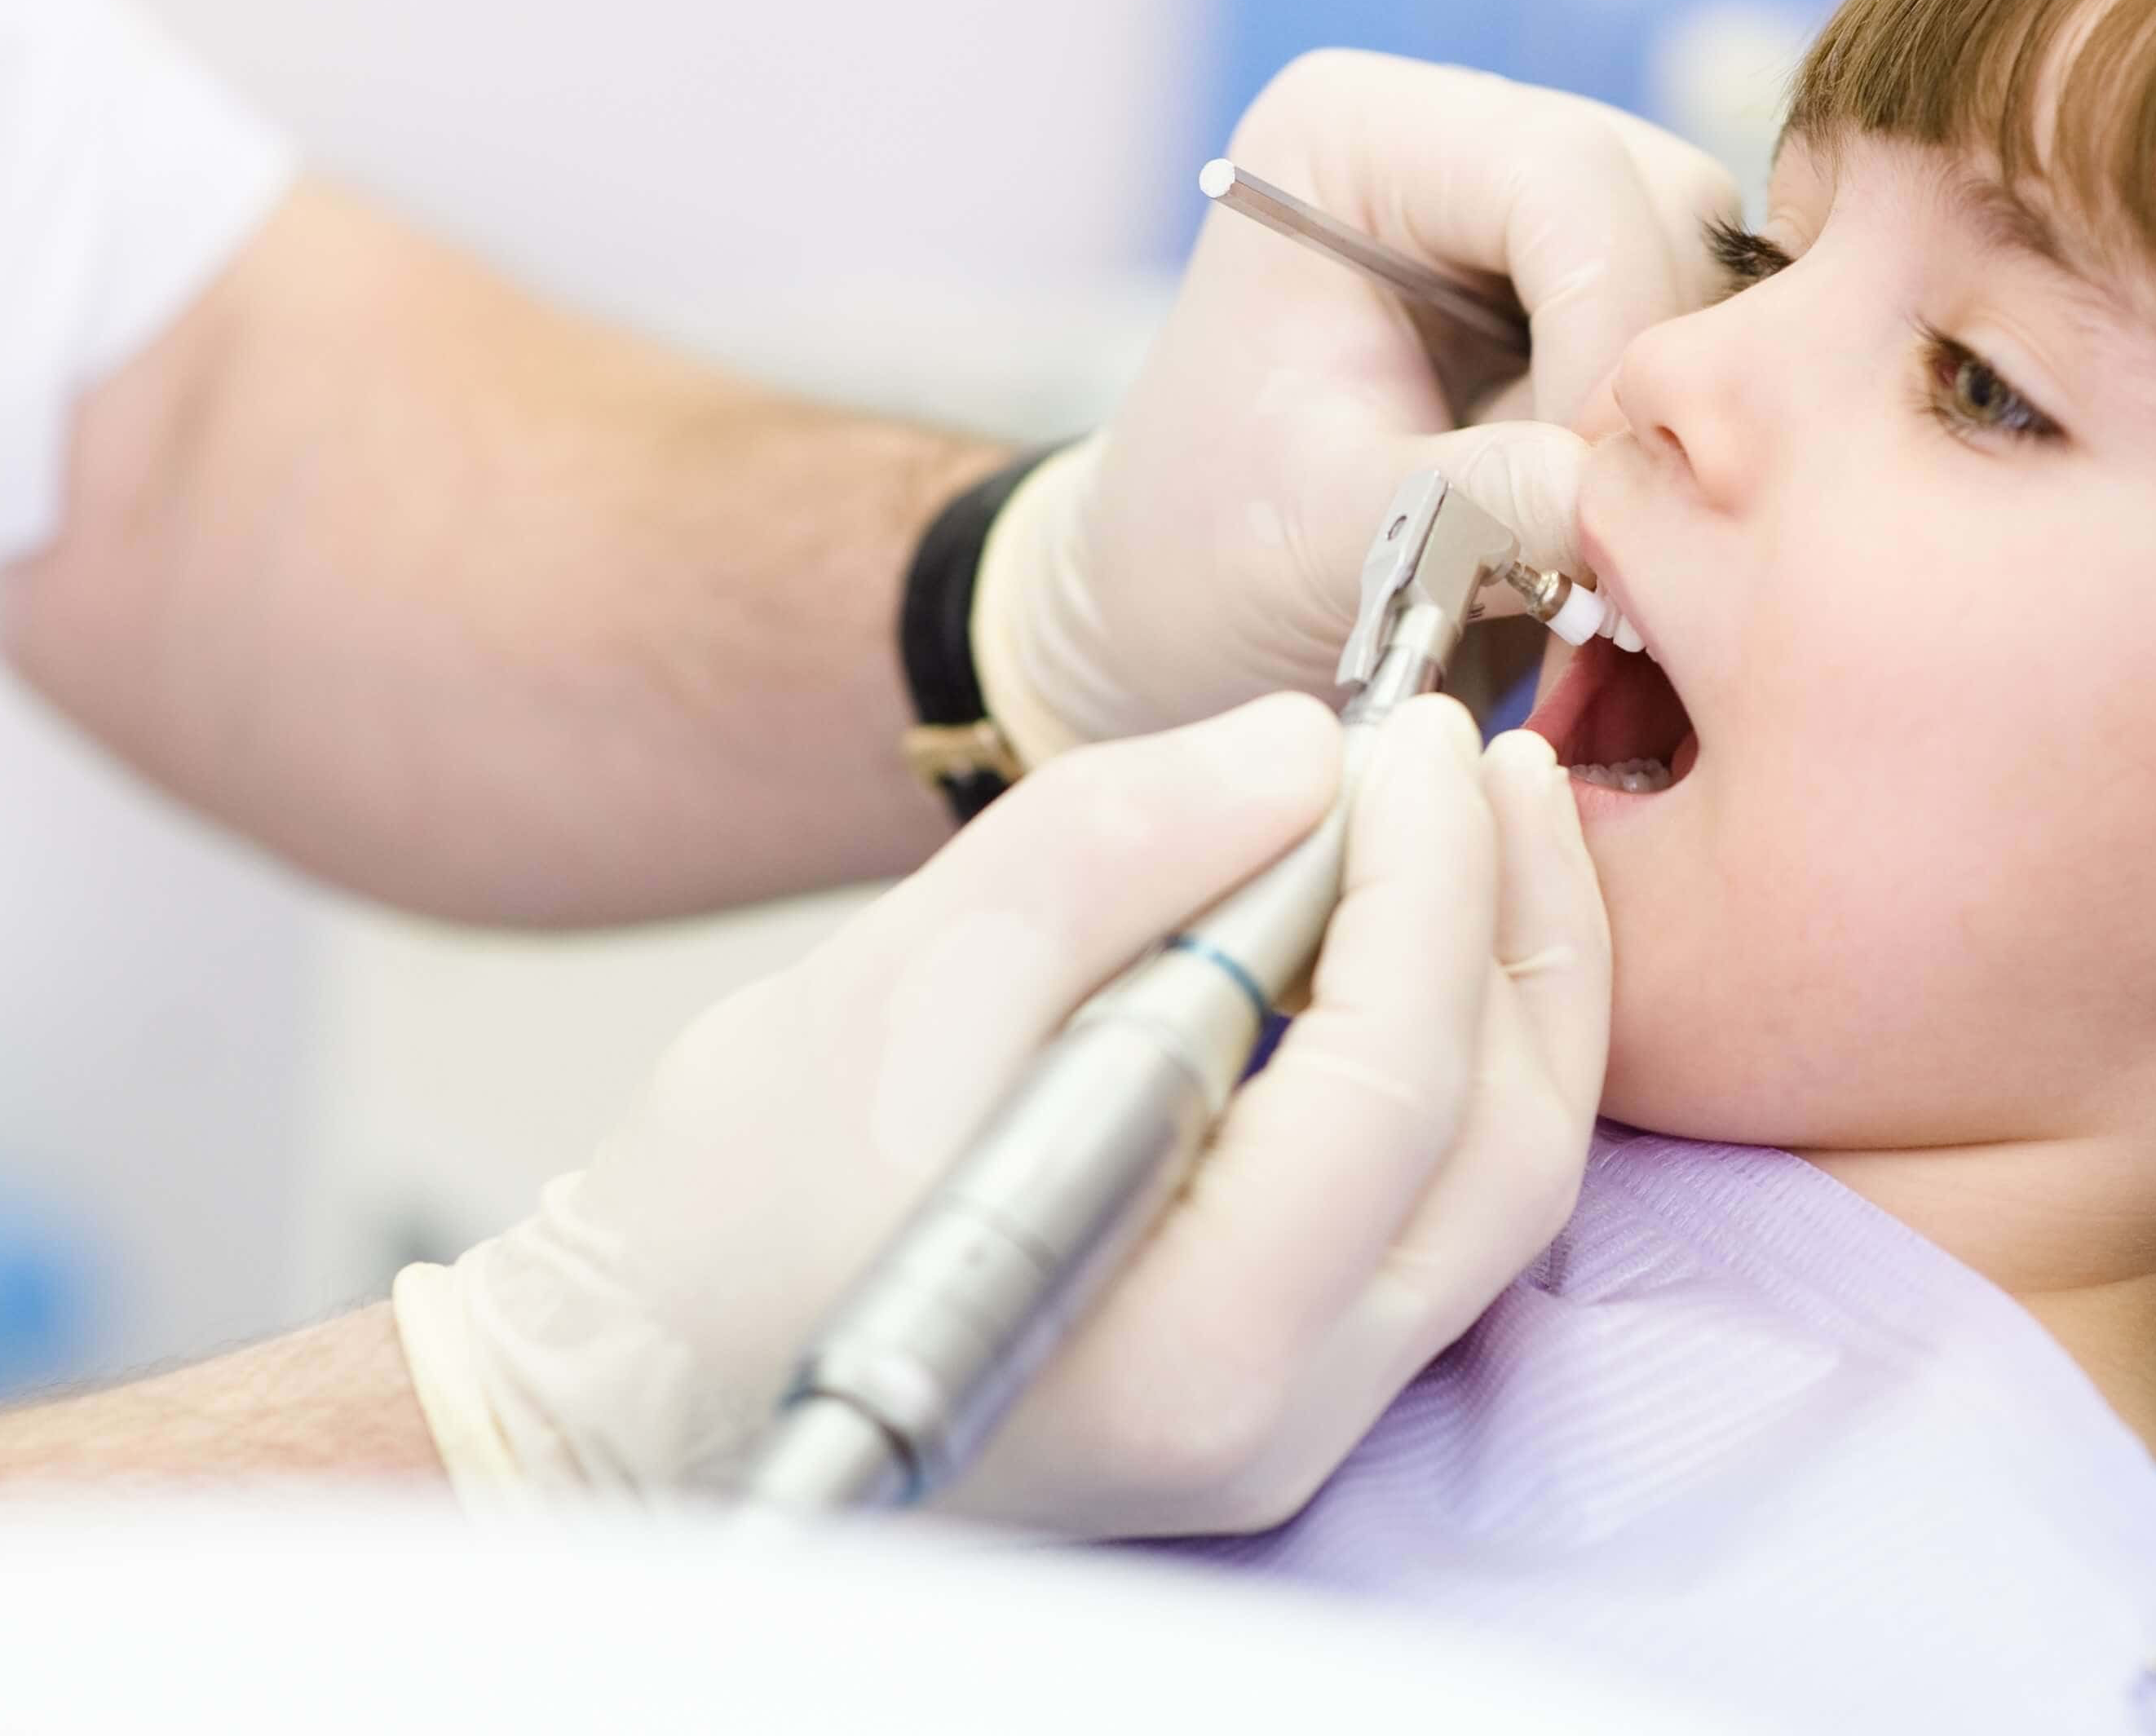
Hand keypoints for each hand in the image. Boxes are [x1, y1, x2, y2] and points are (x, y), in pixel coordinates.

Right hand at [390, 692, 1607, 1536]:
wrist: (638, 1387)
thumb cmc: (724, 1214)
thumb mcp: (899, 985)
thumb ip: (1109, 853)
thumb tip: (1301, 749)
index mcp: (1188, 1343)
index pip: (1398, 1079)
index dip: (1433, 878)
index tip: (1420, 729)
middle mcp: (1273, 1421)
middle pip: (1505, 1151)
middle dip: (1516, 928)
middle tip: (1489, 755)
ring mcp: (1284, 1426)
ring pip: (1496, 1191)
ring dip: (1504, 989)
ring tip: (1476, 819)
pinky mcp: (1271, 1391)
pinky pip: (1432, 1215)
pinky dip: (1446, 1059)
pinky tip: (1408, 934)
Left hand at [973, 51, 1734, 754]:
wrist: (1188, 615)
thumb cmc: (1209, 562)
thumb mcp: (1325, 538)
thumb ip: (1472, 499)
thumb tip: (1616, 492)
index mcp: (1351, 136)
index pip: (1561, 175)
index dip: (1608, 329)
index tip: (1588, 492)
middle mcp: (1456, 141)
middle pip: (1658, 209)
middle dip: (1650, 381)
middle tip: (1612, 539)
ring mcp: (1531, 215)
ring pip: (1705, 280)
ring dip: (1673, 419)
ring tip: (1602, 549)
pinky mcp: (1587, 300)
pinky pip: (1700, 349)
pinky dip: (1676, 443)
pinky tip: (1618, 533)